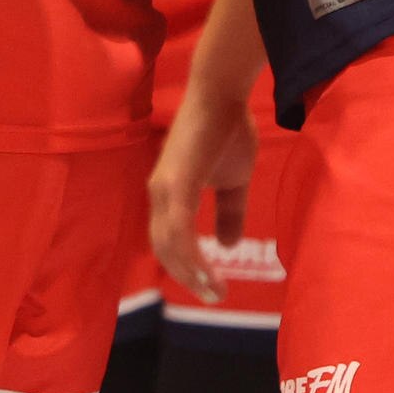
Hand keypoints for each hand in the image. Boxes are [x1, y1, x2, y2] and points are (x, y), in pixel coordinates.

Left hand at [146, 77, 255, 301]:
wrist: (222, 95)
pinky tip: (208, 270)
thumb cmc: (227, 131)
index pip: (169, 241)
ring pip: (170, 245)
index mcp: (169, 194)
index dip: (186, 266)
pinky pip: (179, 230)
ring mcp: (165, 189)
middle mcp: (160, 195)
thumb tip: (229, 245)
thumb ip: (230, 212)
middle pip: (165, 249)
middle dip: (188, 277)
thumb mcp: (233, 180)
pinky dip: (191, 255)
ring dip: (192, 272)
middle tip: (213, 296)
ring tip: (215, 290)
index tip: (210, 286)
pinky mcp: (176, 183)